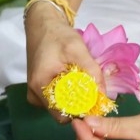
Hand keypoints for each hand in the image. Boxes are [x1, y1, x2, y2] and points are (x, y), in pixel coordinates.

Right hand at [24, 7, 103, 122]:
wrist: (43, 24)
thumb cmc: (58, 35)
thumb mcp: (78, 50)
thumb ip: (92, 72)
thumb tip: (104, 95)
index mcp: (40, 85)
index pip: (63, 114)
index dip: (81, 112)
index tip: (97, 104)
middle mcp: (34, 94)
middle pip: (62, 112)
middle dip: (80, 105)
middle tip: (95, 92)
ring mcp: (35, 93)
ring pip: (60, 107)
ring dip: (75, 99)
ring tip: (85, 83)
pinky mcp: (39, 89)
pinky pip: (56, 99)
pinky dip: (68, 94)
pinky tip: (74, 80)